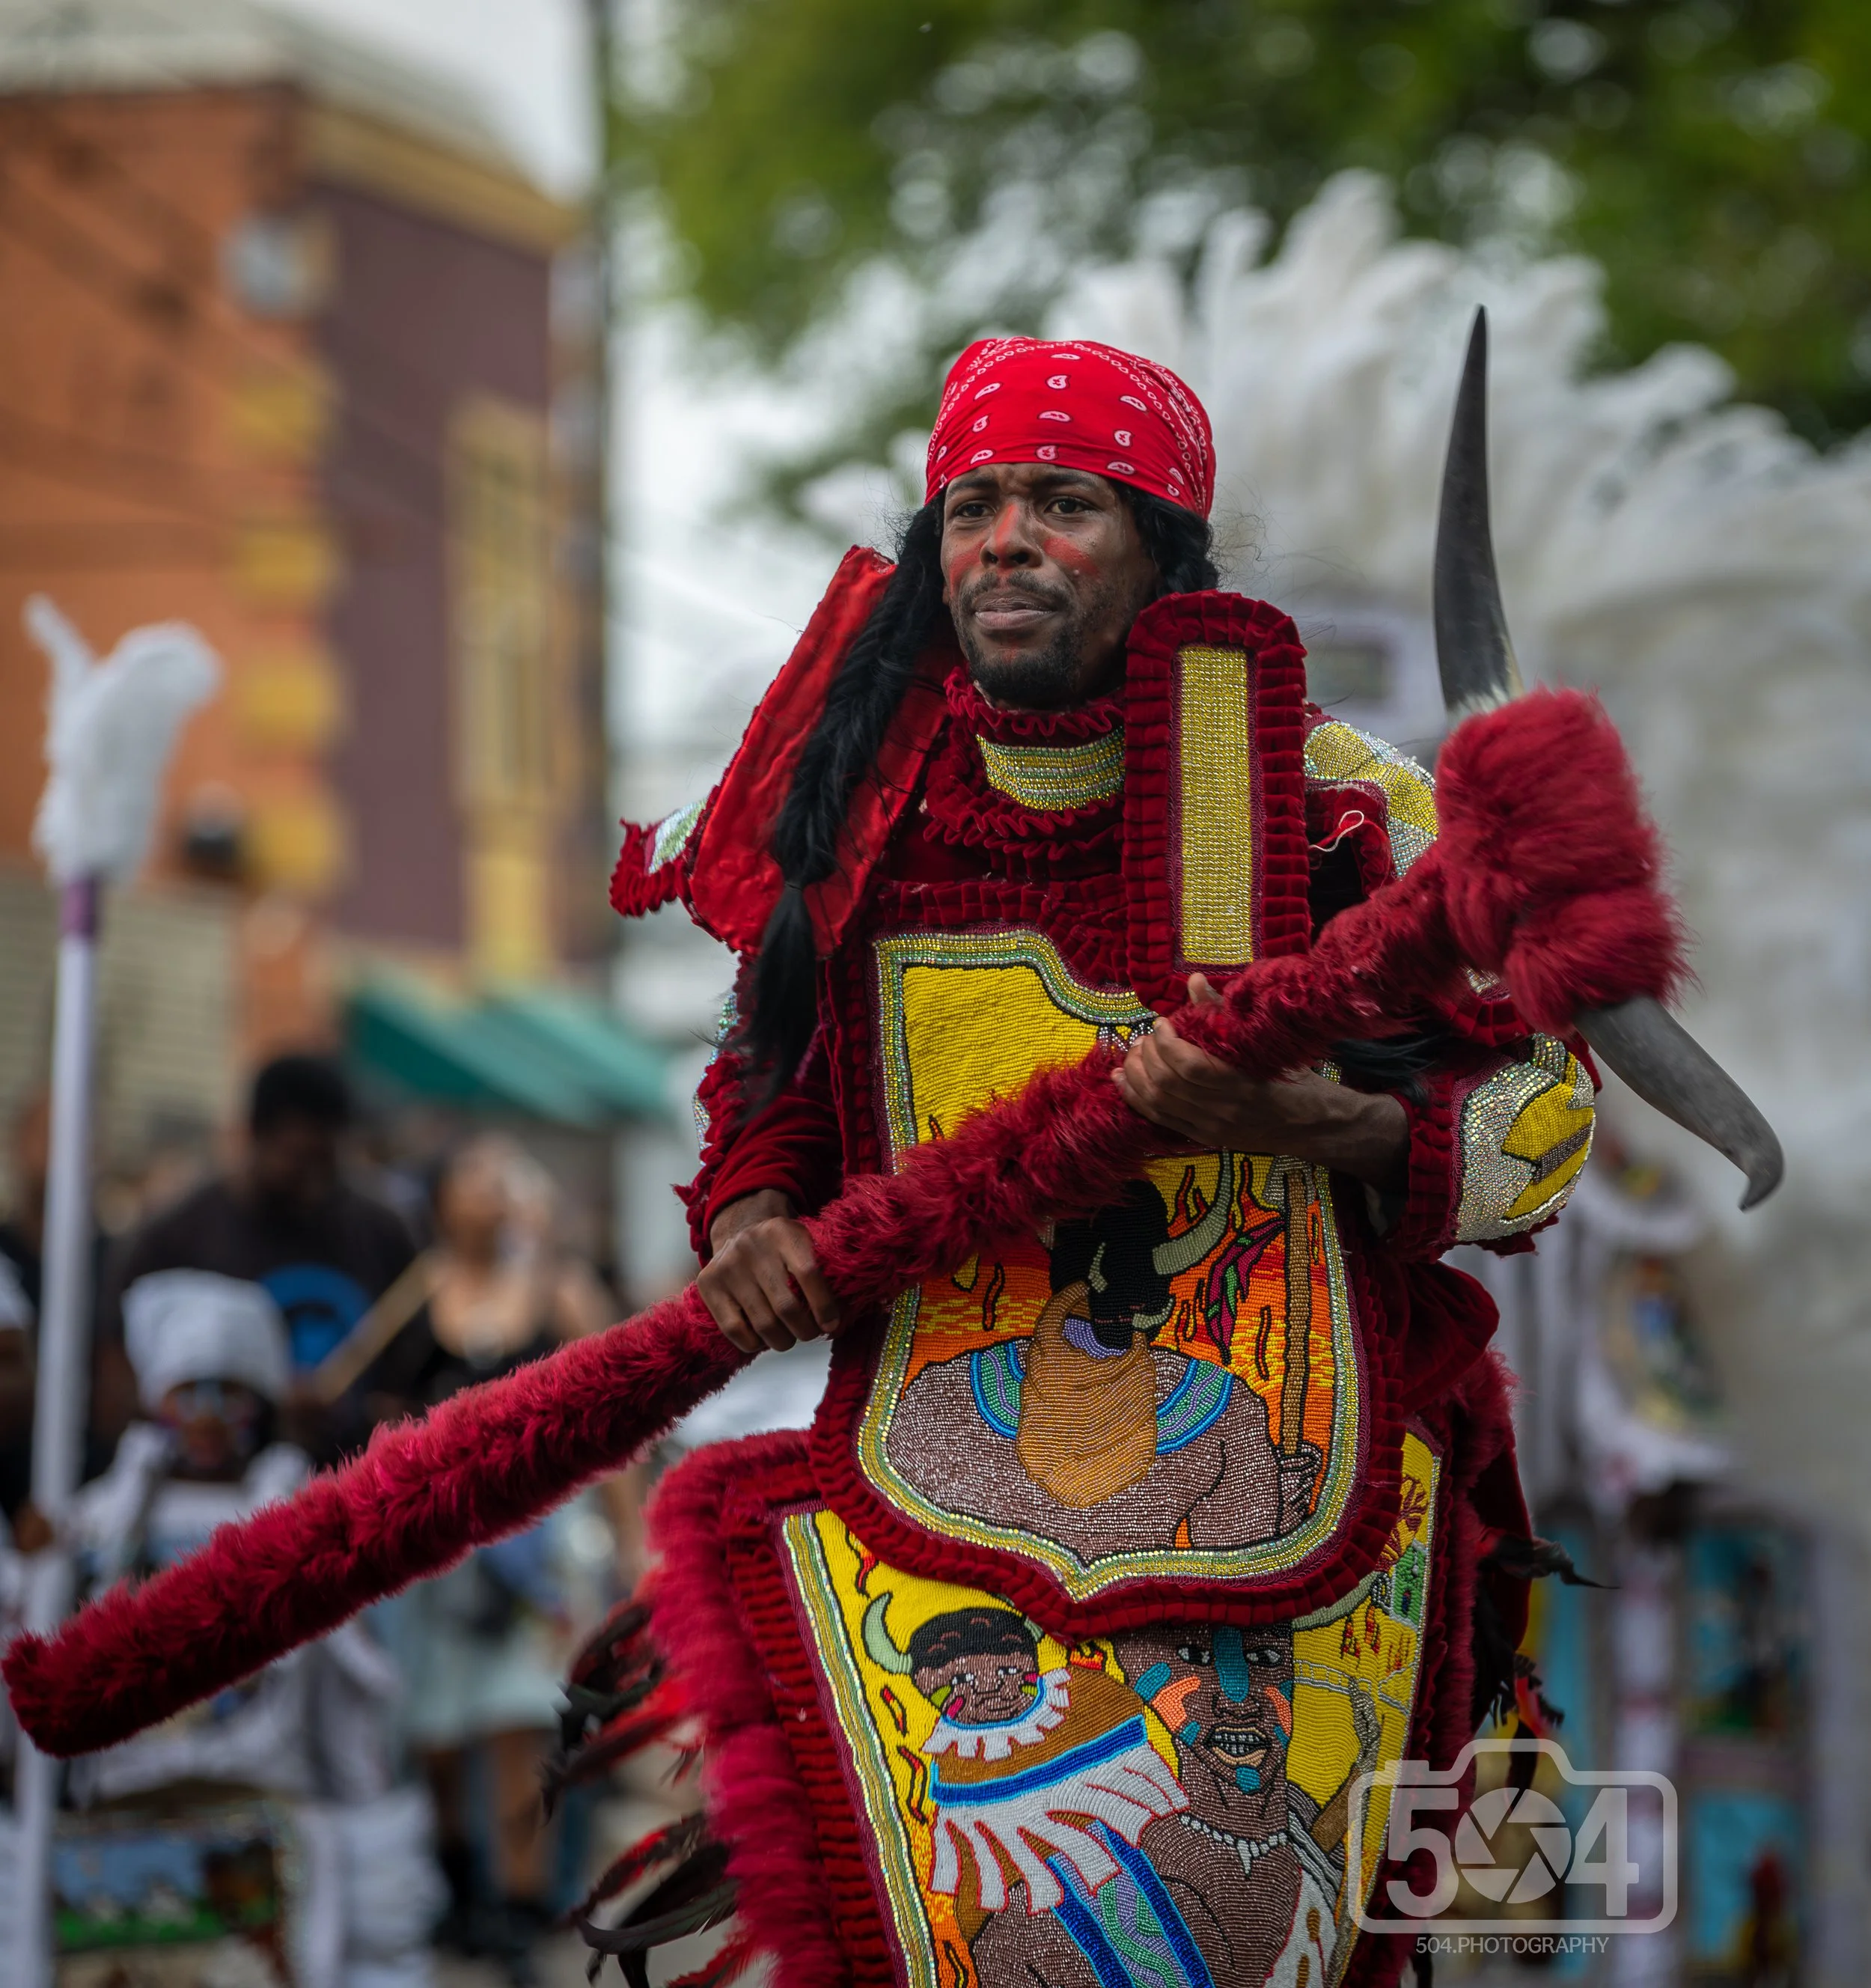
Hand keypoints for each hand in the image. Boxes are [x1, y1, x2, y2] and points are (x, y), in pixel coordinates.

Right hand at [700, 1190, 841, 1353]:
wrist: (740, 1229)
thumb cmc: (783, 1248)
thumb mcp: (804, 1245)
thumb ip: (824, 1275)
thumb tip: (837, 1324)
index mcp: (783, 1232)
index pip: (809, 1274)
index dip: (824, 1306)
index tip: (832, 1325)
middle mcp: (752, 1247)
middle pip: (786, 1307)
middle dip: (805, 1331)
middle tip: (809, 1333)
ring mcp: (727, 1266)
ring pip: (763, 1324)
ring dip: (782, 1341)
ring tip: (788, 1338)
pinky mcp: (709, 1284)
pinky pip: (734, 1330)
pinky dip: (754, 1343)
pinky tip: (762, 1337)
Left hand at [1112, 975, 1409, 1191]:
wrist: (1316, 1126)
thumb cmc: (1296, 1077)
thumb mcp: (1266, 1044)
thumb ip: (1225, 1015)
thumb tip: (1194, 980)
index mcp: (1242, 1085)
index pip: (1190, 1066)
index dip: (1167, 1042)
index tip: (1162, 1021)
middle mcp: (1223, 1111)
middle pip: (1168, 1084)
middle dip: (1148, 1056)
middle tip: (1144, 1035)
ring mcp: (1211, 1128)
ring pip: (1159, 1103)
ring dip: (1138, 1076)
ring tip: (1133, 1053)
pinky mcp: (1205, 1138)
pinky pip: (1161, 1120)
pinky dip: (1137, 1098)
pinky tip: (1123, 1080)